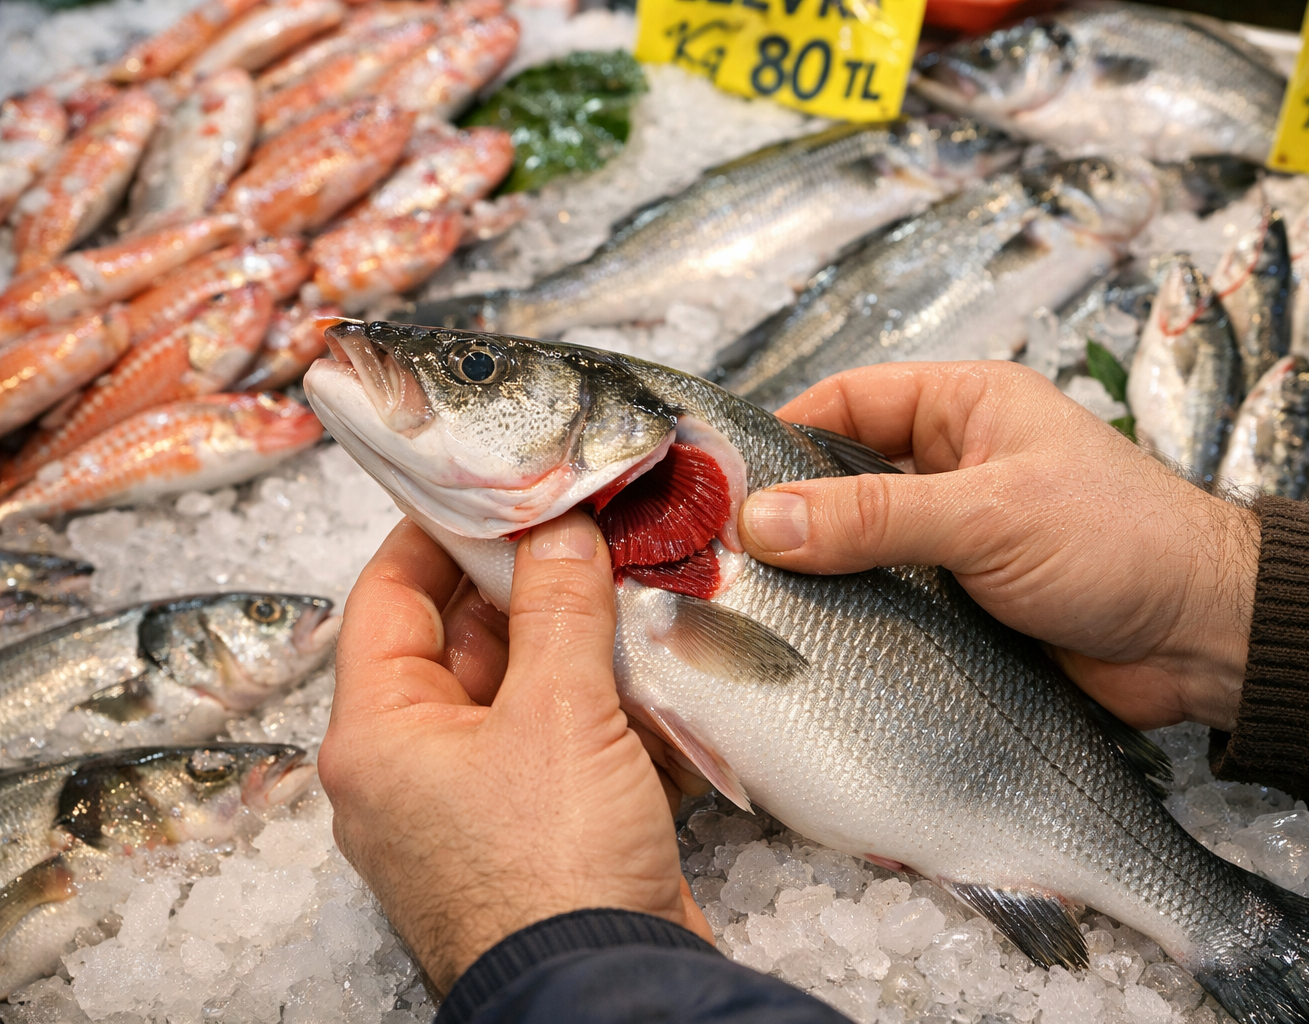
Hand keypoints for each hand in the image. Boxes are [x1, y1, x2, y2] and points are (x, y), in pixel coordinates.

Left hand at [319, 513, 712, 993]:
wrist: (608, 989)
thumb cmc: (553, 868)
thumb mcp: (558, 712)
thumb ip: (561, 608)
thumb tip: (560, 531)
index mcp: (379, 735)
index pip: (387, 599)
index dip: (435, 532)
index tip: (488, 484)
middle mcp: (412, 769)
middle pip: (461, 643)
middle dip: (528, 586)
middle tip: (584, 526)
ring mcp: (474, 805)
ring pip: (521, 693)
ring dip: (577, 645)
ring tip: (633, 582)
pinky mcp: (535, 832)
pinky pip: (559, 746)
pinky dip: (602, 708)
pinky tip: (656, 670)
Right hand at [738, 362, 1258, 731]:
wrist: (1204, 640)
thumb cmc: (1119, 543)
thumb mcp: (988, 515)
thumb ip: (874, 515)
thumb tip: (763, 520)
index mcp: (967, 407)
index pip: (848, 401)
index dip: (782, 436)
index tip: (718, 483)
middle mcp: (954, 465)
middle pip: (843, 478)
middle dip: (789, 515)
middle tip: (719, 555)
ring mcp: (955, 539)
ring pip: (861, 547)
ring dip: (820, 576)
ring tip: (751, 606)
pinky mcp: (962, 605)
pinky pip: (890, 603)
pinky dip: (856, 622)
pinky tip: (812, 646)